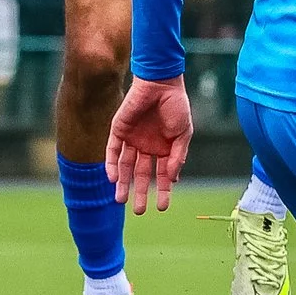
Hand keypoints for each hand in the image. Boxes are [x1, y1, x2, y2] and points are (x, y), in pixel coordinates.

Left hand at [107, 75, 192, 213]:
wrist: (160, 83)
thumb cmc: (176, 106)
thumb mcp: (183, 134)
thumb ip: (178, 156)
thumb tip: (174, 178)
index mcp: (163, 148)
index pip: (162, 175)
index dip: (163, 191)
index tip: (162, 207)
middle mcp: (146, 147)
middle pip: (141, 174)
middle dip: (140, 192)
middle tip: (138, 211)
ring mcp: (132, 139)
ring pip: (125, 166)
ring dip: (122, 183)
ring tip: (120, 200)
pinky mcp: (118, 130)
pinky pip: (113, 151)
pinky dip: (112, 165)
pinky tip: (113, 178)